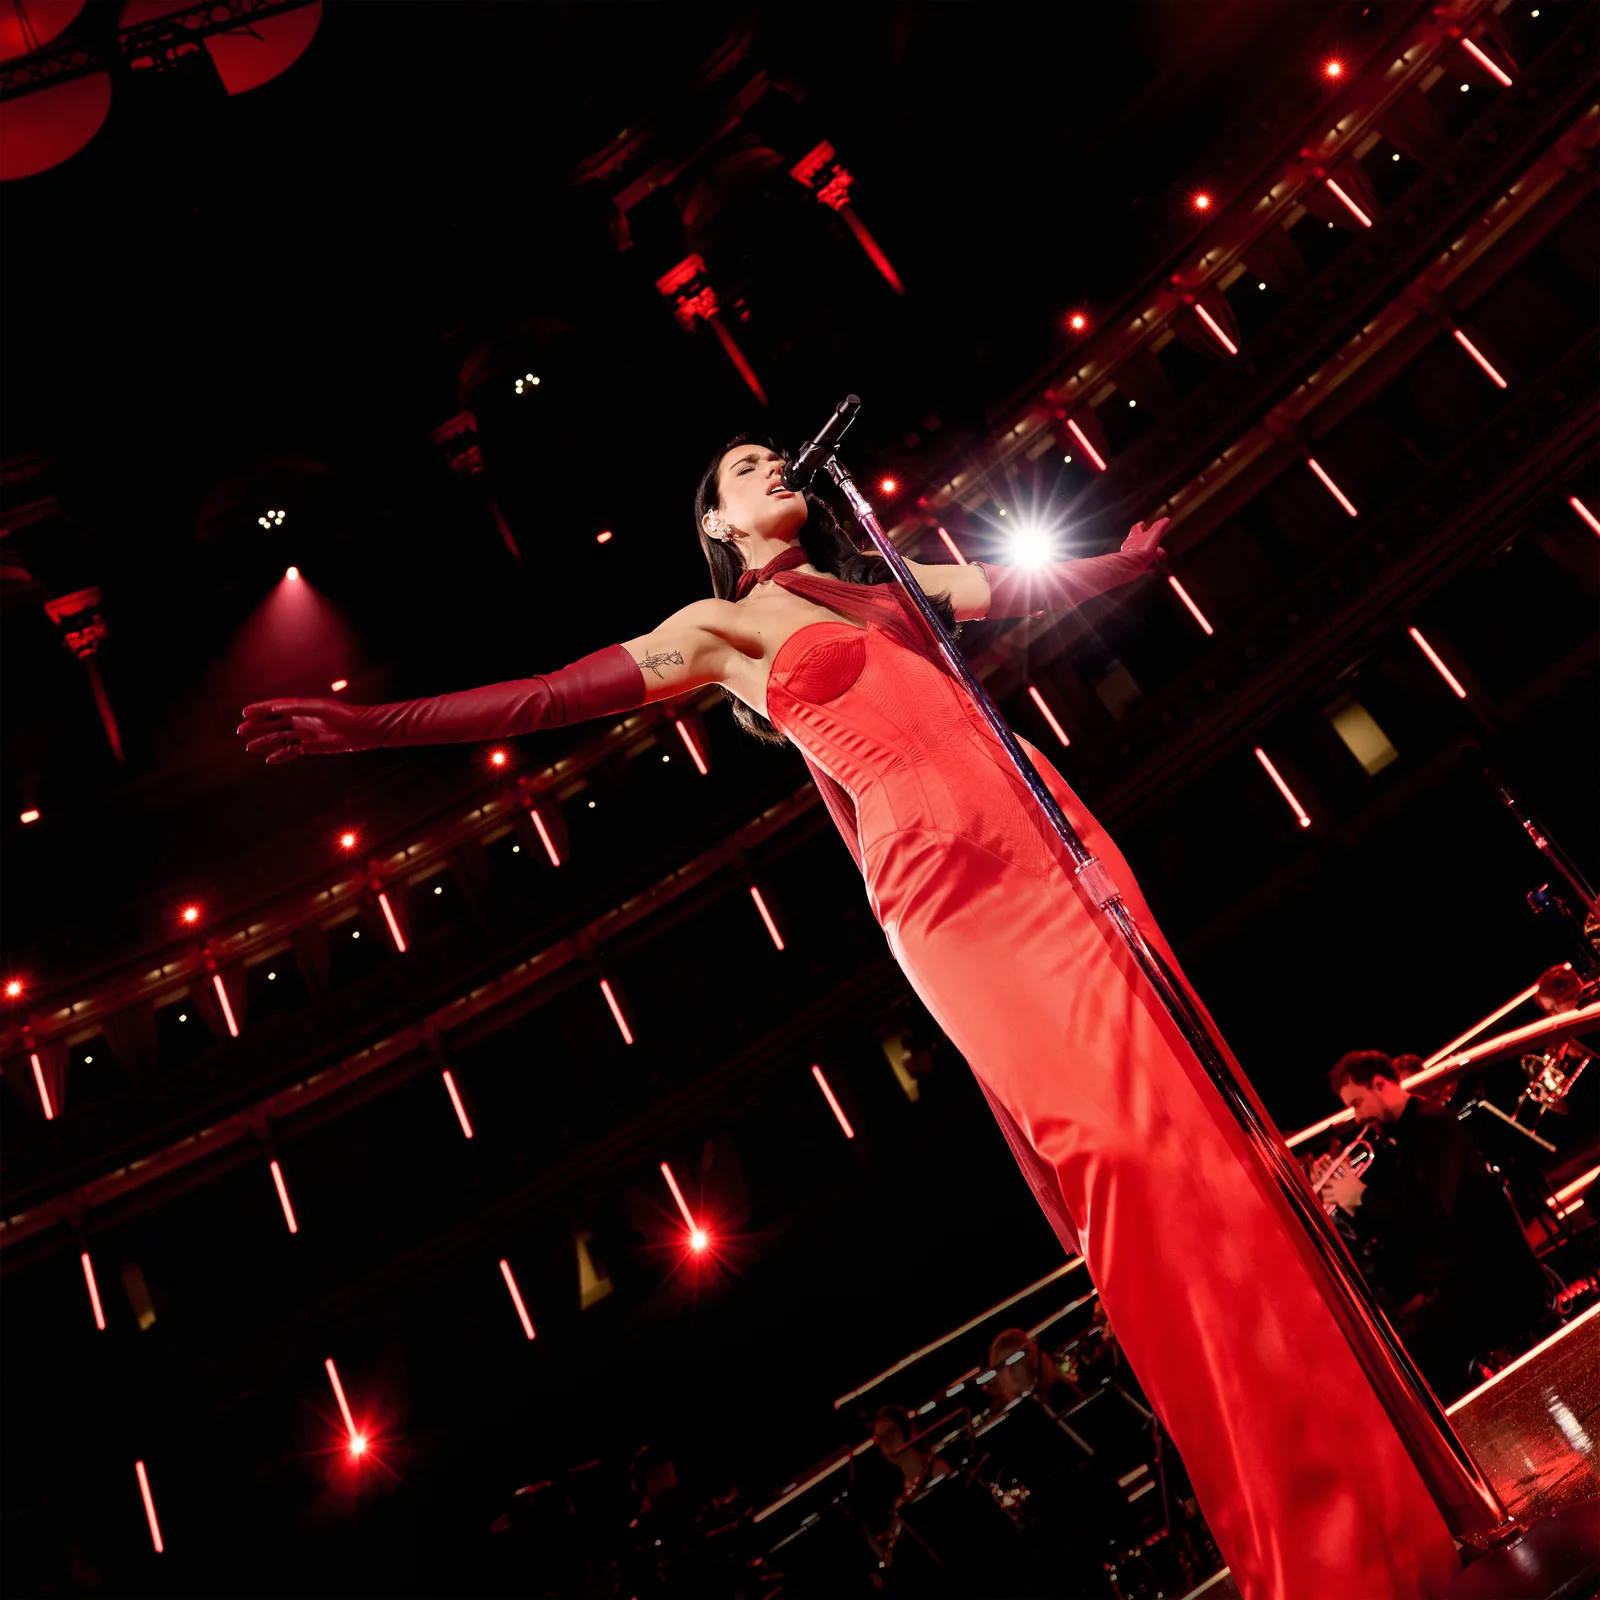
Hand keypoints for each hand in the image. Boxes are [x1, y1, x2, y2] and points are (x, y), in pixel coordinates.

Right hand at [236, 698, 374, 763]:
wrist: (364, 731)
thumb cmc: (345, 715)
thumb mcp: (321, 709)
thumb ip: (299, 707)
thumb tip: (276, 707)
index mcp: (302, 707)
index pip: (276, 708)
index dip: (260, 709)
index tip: (244, 712)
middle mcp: (302, 720)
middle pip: (274, 723)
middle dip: (257, 727)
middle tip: (240, 731)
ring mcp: (306, 734)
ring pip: (280, 738)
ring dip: (265, 742)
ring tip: (248, 747)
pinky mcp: (313, 746)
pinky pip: (292, 751)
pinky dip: (281, 755)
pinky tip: (270, 759)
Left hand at [1120, 517, 1169, 569]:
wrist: (1132, 566)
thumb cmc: (1140, 550)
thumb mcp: (1153, 536)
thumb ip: (1159, 527)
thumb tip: (1165, 520)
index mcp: (1135, 536)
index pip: (1137, 528)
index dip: (1141, 525)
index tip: (1143, 524)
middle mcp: (1131, 545)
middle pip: (1142, 542)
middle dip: (1151, 545)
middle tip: (1159, 547)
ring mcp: (1132, 556)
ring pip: (1142, 554)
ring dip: (1150, 556)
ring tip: (1157, 558)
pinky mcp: (1133, 566)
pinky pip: (1142, 564)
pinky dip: (1148, 565)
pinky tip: (1152, 567)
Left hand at [1322, 1169, 1366, 1213]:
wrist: (1364, 1195)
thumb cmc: (1357, 1184)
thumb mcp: (1350, 1174)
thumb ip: (1344, 1166)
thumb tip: (1340, 1160)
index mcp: (1336, 1183)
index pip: (1325, 1181)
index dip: (1322, 1180)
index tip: (1323, 1179)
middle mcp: (1335, 1191)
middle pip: (1323, 1191)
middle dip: (1323, 1189)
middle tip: (1324, 1188)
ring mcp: (1338, 1198)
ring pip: (1326, 1199)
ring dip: (1326, 1196)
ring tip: (1327, 1194)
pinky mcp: (1341, 1204)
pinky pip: (1333, 1203)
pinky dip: (1332, 1201)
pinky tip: (1334, 1199)